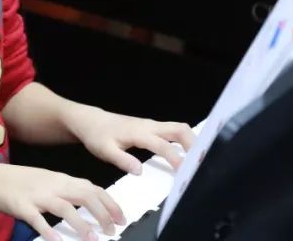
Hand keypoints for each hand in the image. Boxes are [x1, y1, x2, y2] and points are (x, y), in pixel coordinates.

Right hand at [0, 163, 124, 240]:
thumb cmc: (22, 182)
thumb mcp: (50, 181)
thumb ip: (69, 190)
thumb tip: (92, 202)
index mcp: (62, 180)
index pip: (92, 188)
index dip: (109, 203)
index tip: (120, 217)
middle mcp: (53, 186)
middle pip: (84, 196)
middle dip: (102, 214)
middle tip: (112, 230)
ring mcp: (38, 196)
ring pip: (65, 208)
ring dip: (81, 224)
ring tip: (92, 239)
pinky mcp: (23, 207)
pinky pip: (38, 219)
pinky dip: (48, 230)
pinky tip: (57, 240)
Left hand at [67, 105, 195, 175]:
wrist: (91, 121)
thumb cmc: (97, 136)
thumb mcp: (105, 151)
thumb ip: (122, 160)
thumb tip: (140, 171)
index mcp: (139, 133)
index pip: (162, 145)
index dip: (175, 157)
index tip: (184, 172)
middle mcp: (149, 126)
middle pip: (179, 129)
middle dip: (193, 144)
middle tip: (201, 163)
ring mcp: (151, 125)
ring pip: (178, 128)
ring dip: (191, 141)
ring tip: (199, 160)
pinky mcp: (151, 127)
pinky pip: (172, 131)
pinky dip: (183, 140)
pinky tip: (187, 153)